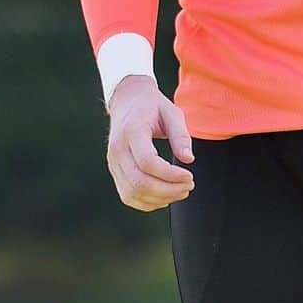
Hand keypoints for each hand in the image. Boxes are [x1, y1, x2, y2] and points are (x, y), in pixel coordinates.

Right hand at [106, 75, 195, 211]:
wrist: (127, 101)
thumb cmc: (153, 106)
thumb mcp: (171, 112)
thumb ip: (180, 134)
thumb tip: (189, 159)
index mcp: (132, 131)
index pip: (147, 162)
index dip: (170, 174)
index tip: (189, 175)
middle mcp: (118, 150)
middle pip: (139, 182)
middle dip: (167, 190)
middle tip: (189, 186)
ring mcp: (113, 162)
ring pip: (132, 193)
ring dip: (159, 199)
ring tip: (181, 192)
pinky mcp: (115, 171)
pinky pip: (127, 195)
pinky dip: (147, 202)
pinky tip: (165, 197)